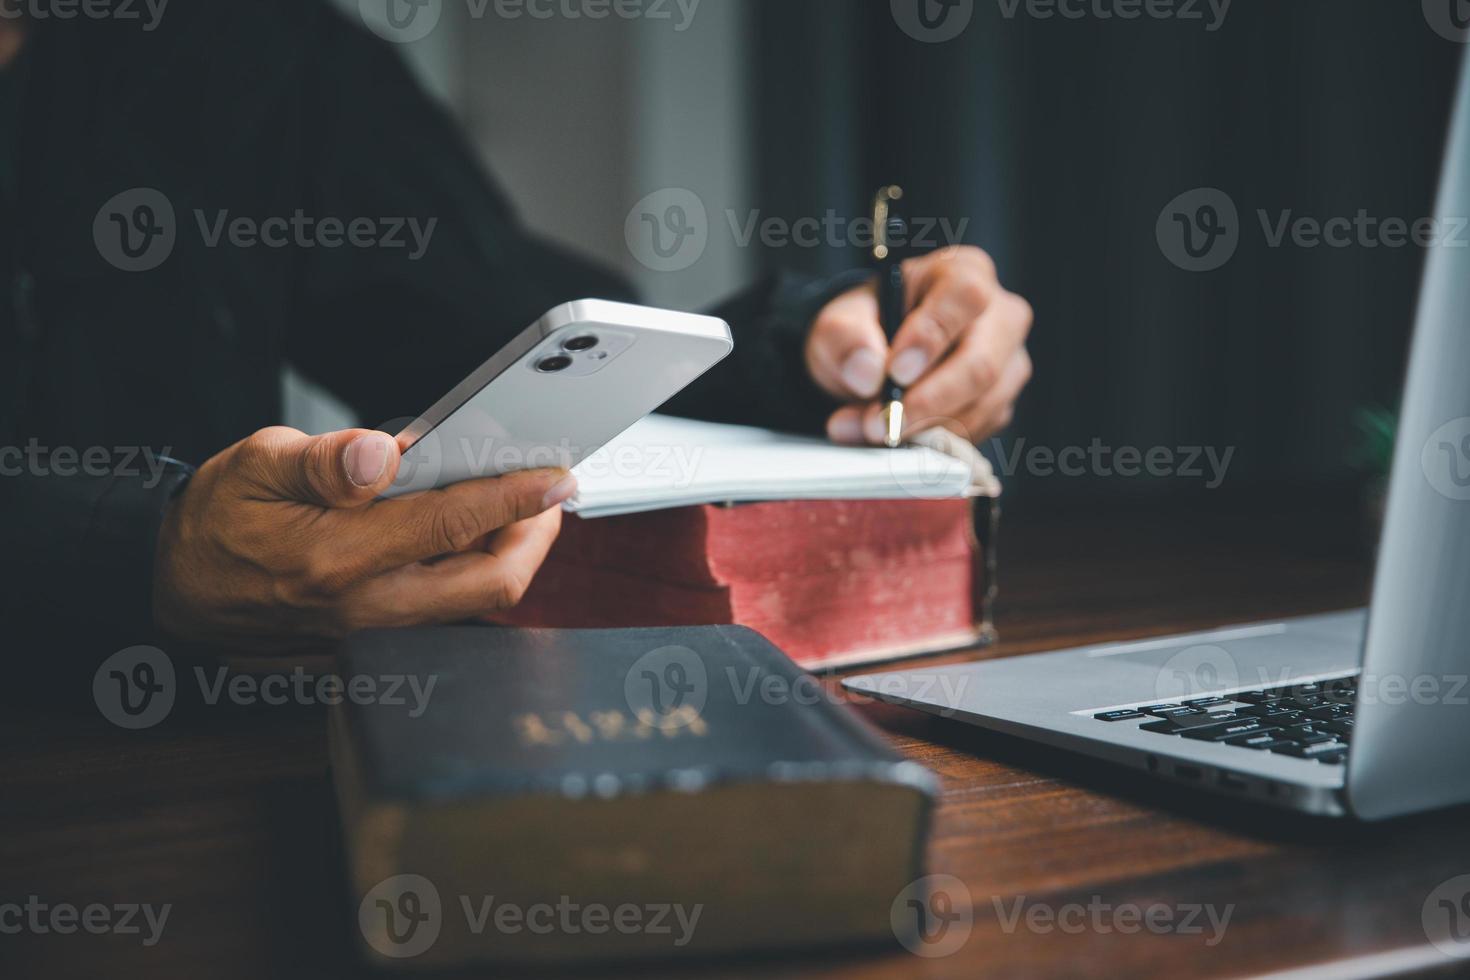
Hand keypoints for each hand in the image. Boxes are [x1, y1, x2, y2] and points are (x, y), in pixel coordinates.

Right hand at [153, 427, 576, 648]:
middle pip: (490, 585)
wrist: (177, 588)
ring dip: (508, 555)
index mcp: (337, 557)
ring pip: (474, 603)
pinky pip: (448, 611)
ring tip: (521, 507)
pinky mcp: (378, 640)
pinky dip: (475, 571)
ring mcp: (375, 631)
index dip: (516, 498)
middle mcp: (366, 606)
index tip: (557, 476)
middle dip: (536, 538)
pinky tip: (475, 535)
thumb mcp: (255, 465)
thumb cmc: (217, 520)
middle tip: (550, 495)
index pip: (452, 524)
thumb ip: (324, 461)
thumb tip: (380, 455)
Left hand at [805, 246, 1032, 444]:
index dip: (931, 337)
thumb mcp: (841, 321)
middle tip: (880, 423)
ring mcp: (1008, 362)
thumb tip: (867, 372)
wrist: (875, 358)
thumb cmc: (868, 326)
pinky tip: (893, 436)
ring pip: (982, 406)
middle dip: (927, 402)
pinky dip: (930, 442)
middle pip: (982, 364)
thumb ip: (846, 338)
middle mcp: (1000, 315)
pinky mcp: (1001, 403)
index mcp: (965, 272)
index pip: (964, 297)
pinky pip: (976, 430)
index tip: (894, 372)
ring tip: (869, 430)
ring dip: (922, 428)